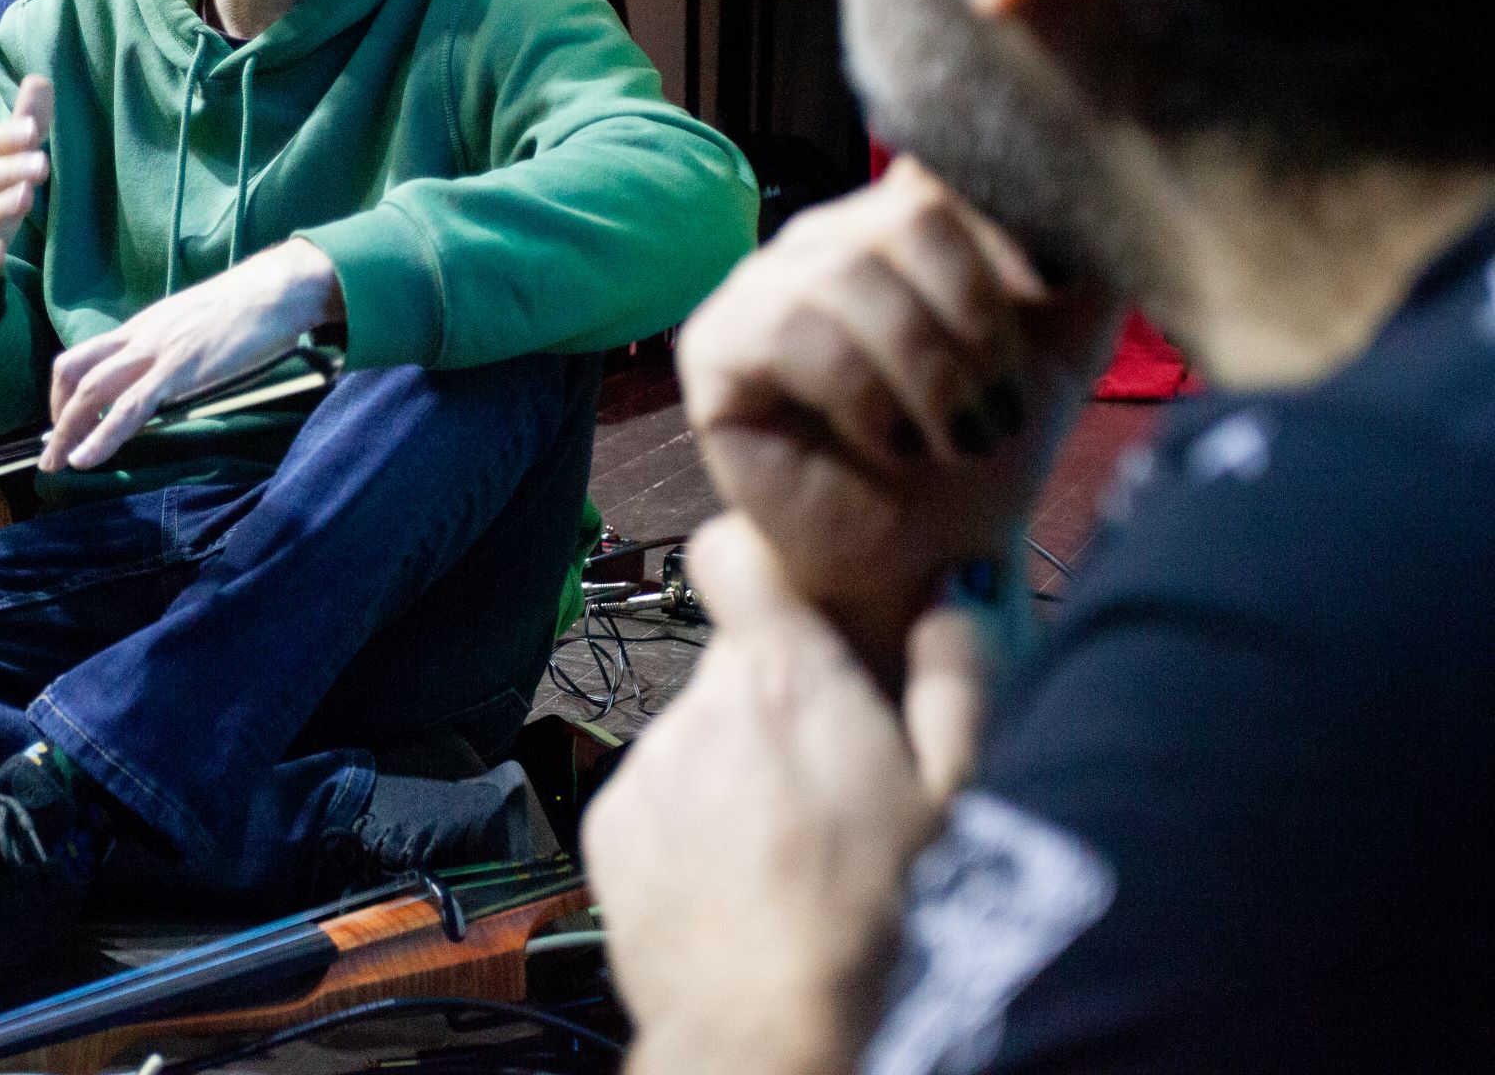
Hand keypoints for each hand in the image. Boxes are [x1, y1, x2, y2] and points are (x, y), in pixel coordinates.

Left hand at [41, 238, 341, 471]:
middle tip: (50, 453)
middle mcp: (138, 336)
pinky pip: (129, 407)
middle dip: (56, 416)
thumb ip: (170, 351)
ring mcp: (156, 352)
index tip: (62, 424)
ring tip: (55, 464)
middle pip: (72, 371)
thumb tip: (163, 382)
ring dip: (66, 432)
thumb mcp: (193, 327)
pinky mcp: (179, 370)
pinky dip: (101, 436)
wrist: (276, 289)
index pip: (82, 357)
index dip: (62, 393)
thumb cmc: (245, 309)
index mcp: (141, 327)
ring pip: (91, 390)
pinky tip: (85, 459)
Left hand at [585, 514, 986, 1074]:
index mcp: (783, 677)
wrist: (772, 1039)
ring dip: (741, 769)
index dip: (764, 564)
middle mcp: (699, 707)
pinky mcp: (611, 831)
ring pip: (701, 737)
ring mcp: (648, 770)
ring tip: (797, 851)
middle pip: (737, 664)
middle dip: (783, 699)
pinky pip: (661, 797)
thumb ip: (959, 675)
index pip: (730, 551)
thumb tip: (951, 594)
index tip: (801, 600)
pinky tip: (746, 885)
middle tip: (838, 774)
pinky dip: (697, 824)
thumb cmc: (888, 924)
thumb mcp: (965, 796)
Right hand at [674, 157, 1115, 668]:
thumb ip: (1080, 254)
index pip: (950, 167)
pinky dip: (862, 393)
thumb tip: (1081, 185)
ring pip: (848, 270)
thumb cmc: (983, 449)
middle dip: (975, 322)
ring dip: (927, 369)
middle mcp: (826, 237)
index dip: (1009, 229)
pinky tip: (888, 443)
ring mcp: (761, 285)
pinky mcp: (715, 344)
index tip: (1052, 297)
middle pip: (909, 213)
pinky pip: (792, 329)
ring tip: (954, 438)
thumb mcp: (1062, 342)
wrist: (925, 559)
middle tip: (999, 409)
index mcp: (900, 221)